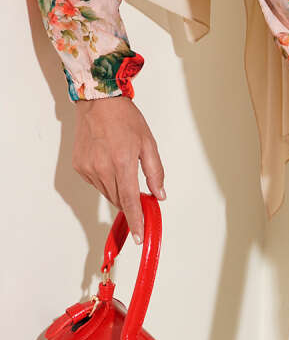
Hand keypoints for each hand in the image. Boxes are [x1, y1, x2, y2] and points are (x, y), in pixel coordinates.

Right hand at [73, 95, 165, 243]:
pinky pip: (96, 182)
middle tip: (141, 195)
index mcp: (123, 162)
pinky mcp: (79, 166)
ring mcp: (88, 168)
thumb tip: (159, 195)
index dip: (136, 220)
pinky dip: (106, 179)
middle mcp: (103, 168)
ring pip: (107, 193)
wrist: (98, 102)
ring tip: (123, 167)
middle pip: (119, 199)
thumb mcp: (148, 142)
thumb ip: (155, 171)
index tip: (139, 237)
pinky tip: (109, 162)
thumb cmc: (125, 119)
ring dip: (118, 190)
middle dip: (130, 203)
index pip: (130, 201)